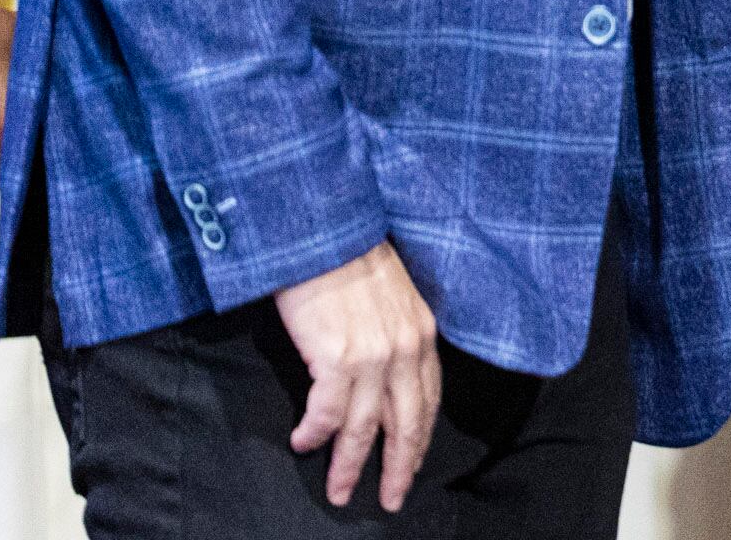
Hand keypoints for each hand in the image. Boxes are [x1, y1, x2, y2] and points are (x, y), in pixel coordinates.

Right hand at [273, 240, 439, 512]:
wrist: (323, 231)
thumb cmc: (347, 258)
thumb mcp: (390, 298)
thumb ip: (394, 335)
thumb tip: (381, 376)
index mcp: (423, 334)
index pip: (428, 400)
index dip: (419, 439)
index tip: (411, 467)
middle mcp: (407, 348)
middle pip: (408, 423)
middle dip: (399, 467)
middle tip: (391, 500)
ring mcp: (374, 354)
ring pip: (365, 428)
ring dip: (350, 465)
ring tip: (340, 491)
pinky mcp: (338, 357)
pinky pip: (327, 413)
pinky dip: (315, 434)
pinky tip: (302, 444)